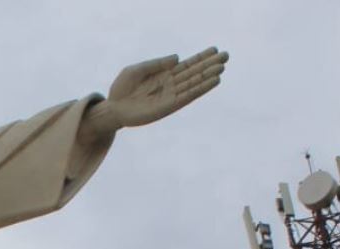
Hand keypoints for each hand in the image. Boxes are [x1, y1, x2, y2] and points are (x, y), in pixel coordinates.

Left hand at [87, 48, 227, 135]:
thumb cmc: (122, 89)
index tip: (215, 50)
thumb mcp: (137, 70)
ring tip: (222, 68)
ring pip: (193, 84)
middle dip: (209, 65)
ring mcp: (170, 96)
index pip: (186, 65)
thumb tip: (177, 58)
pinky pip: (188, 96)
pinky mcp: (168, 107)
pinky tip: (212, 82)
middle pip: (194, 73)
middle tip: (226, 55)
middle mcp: (170, 85)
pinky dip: (200, 89)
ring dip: (208, 76)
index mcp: (163, 75)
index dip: (200, 58)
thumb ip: (156, 64)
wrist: (113, 109)